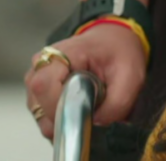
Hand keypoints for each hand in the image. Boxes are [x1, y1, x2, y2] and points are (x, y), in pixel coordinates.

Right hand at [24, 23, 146, 139]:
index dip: (61, 106)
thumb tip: (96, 123)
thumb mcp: (130, 75)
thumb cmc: (119, 53)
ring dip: (65, 119)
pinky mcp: (38, 92)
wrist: (112, 41)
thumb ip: (117, 102)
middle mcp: (40, 67)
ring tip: (88, 106)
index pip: (43, 85)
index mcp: (60, 54)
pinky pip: (44, 116)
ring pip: (41, 115)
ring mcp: (35, 80)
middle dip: (67, 117)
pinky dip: (63, 119)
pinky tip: (80, 109)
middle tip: (92, 110)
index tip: (84, 112)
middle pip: (39, 105)